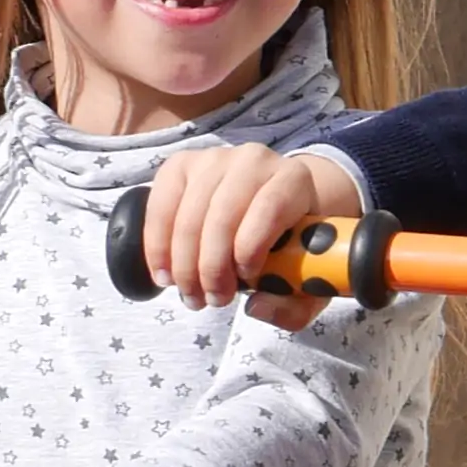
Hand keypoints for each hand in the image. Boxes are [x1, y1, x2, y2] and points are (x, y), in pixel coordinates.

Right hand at [144, 140, 362, 319]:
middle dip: (211, 267)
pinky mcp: (182, 165)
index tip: (246, 282)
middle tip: (212, 301)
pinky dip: (158, 243)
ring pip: (189, 214)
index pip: (269, 207)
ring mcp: (214, 159)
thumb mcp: (309, 278)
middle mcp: (253, 160)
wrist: (280, 200)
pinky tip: (164, 272)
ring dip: (183, 263)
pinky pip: (160, 204)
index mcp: (293, 180)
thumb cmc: (295, 242)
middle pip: (222, 214)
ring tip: (190, 294)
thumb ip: (294, 304)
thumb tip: (255, 308)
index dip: (251, 247)